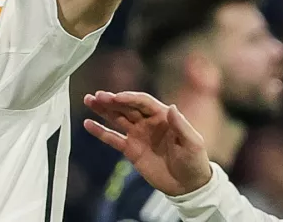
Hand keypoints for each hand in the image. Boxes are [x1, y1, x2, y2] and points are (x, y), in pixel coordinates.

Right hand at [84, 91, 212, 195]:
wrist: (188, 186)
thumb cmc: (194, 161)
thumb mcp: (192, 143)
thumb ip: (181, 125)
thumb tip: (171, 107)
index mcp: (162, 116)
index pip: (142, 102)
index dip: (128, 98)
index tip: (115, 97)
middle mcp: (147, 123)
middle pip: (126, 107)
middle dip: (111, 101)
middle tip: (97, 96)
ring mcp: (137, 135)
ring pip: (116, 118)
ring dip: (102, 110)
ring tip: (88, 100)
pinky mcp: (130, 150)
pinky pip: (112, 138)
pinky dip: (100, 132)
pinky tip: (88, 124)